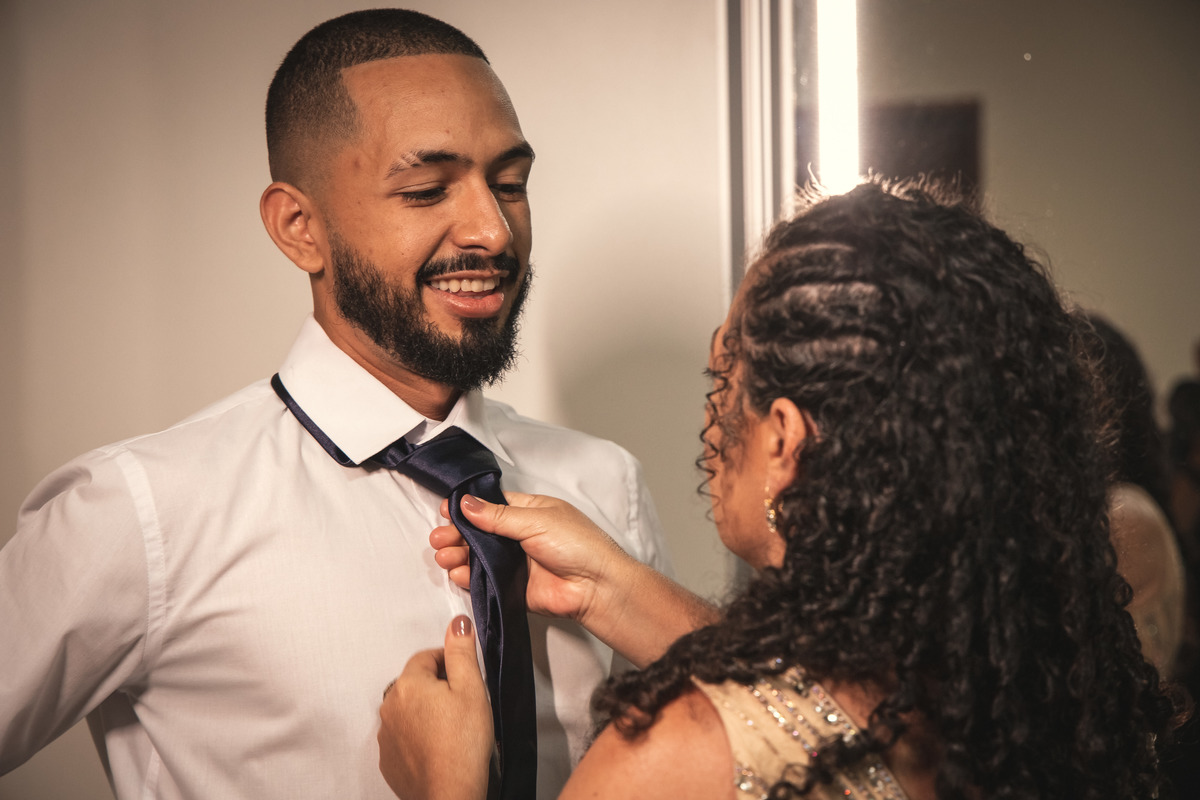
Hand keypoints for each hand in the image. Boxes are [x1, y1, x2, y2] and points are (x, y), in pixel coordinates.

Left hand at [378, 616, 491, 799]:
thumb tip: (457, 624)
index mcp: (408, 684)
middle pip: (415, 683)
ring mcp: (386, 735)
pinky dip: (418, 737)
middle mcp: (390, 707)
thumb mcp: (471, 689)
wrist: (449, 793)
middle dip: (436, 687)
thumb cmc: (462, 744)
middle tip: (463, 704)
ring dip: (425, 712)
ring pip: (408, 710)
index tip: (464, 676)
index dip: (448, 661)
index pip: (426, 656)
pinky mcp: (389, 759)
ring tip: (452, 728)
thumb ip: (461, 652)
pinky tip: (438, 746)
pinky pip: (402, 737)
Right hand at [431, 492, 629, 622]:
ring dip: (458, 555)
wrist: (597, 587)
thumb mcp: (536, 520)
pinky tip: (457, 572)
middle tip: (438, 538)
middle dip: (457, 534)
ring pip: (478, 557)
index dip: (468, 508)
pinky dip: (468, 577)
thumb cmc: (578, 545)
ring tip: (444, 555)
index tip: (445, 511)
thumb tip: (466, 503)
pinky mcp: (513, 587)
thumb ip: (498, 516)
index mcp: (529, 511)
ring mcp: (516, 563)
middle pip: (479, 532)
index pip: (491, 506)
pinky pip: (485, 581)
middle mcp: (520, 536)